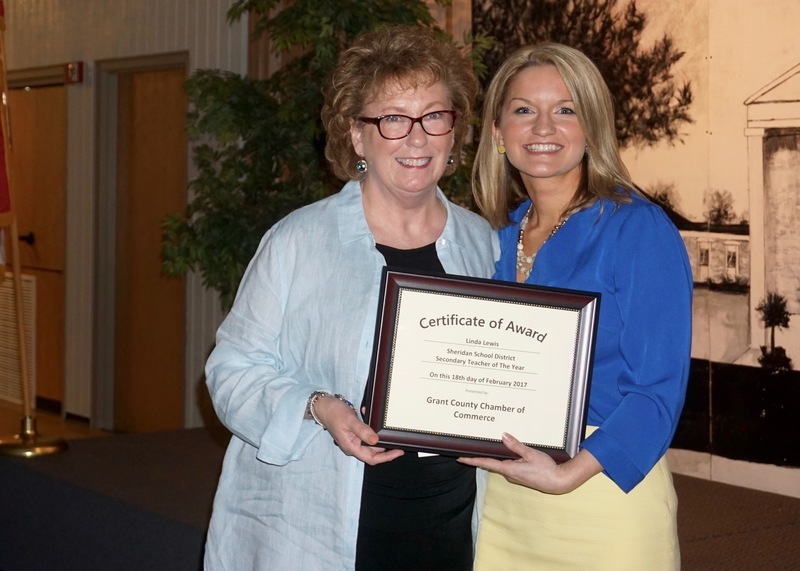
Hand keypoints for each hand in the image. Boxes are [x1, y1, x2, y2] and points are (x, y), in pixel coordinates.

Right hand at [312, 395, 403, 465]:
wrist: (323, 406)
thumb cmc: (334, 413)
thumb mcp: (350, 421)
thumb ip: (362, 431)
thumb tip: (375, 440)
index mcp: (351, 447)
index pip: (372, 458)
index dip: (386, 457)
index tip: (398, 451)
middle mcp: (353, 446)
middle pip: (373, 452)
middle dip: (385, 444)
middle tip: (395, 437)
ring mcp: (354, 440)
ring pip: (371, 441)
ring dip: (376, 432)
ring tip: (379, 421)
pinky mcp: (354, 433)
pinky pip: (366, 432)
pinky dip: (370, 425)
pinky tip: (367, 413)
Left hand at [457, 432, 601, 493]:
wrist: (558, 482)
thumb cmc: (546, 469)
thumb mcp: (531, 454)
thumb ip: (516, 445)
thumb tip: (503, 436)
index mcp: (509, 469)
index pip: (486, 463)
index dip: (471, 460)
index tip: (459, 458)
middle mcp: (509, 473)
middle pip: (491, 463)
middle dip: (480, 456)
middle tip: (467, 449)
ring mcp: (514, 475)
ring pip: (500, 463)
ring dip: (492, 456)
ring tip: (483, 448)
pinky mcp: (520, 474)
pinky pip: (508, 464)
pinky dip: (504, 458)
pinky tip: (505, 452)